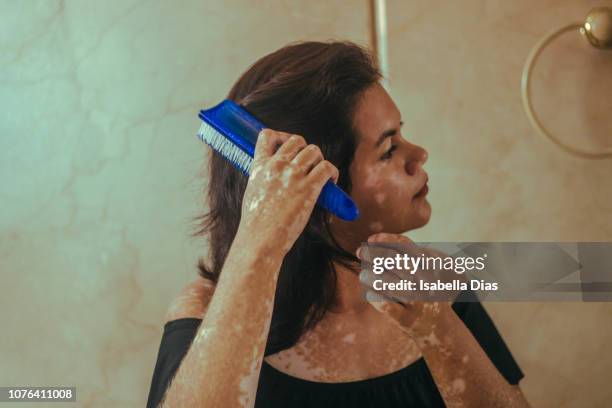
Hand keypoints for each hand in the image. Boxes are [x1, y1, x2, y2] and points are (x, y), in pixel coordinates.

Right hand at [236, 129, 338, 257]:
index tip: (288, 147)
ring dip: (319, 160)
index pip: (267, 135)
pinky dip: (332, 172)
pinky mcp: (309, 187)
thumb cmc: (256, 223)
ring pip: (314, 151)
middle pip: (297, 140)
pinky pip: (327, 167)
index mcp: (259, 166)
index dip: (281, 136)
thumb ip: (262, 179)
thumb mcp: (252, 192)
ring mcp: (293, 175)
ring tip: (320, 175)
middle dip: (305, 150)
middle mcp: (277, 165)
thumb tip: (275, 179)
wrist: (261, 239)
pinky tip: (331, 182)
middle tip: (308, 166)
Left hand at [357, 232, 454, 338]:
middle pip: (398, 263)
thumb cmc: (424, 290)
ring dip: (375, 277)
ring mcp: (417, 301)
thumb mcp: (422, 269)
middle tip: (361, 252)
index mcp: (428, 266)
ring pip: (393, 286)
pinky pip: (389, 307)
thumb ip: (401, 254)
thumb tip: (371, 241)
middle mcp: (424, 282)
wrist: (440, 326)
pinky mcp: (407, 319)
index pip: (406, 246)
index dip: (387, 240)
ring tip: (363, 273)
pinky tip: (368, 292)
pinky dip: (377, 298)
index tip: (370, 239)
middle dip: (376, 255)